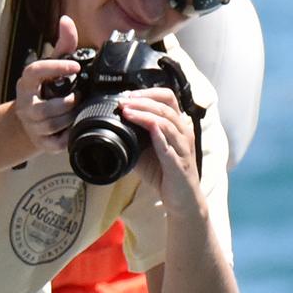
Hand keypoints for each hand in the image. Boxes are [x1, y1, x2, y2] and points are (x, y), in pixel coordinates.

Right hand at [12, 13, 82, 156]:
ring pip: (52, 124)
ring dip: (70, 118)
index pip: (35, 71)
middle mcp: (25, 104)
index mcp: (27, 82)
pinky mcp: (40, 142)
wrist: (30, 121)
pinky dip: (69, 135)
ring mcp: (30, 124)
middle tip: (78, 97)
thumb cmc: (46, 89)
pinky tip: (73, 126)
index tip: (74, 67)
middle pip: (45, 107)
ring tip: (77, 111)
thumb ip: (63, 44)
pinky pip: (57, 141)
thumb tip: (66, 20)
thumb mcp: (54, 65)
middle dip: (66, 102)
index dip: (55, 68)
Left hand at [120, 85, 203, 213]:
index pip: (167, 99)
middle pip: (167, 105)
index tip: (127, 95)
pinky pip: (170, 144)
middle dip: (143, 100)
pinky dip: (158, 133)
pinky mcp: (180, 161)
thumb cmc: (163, 173)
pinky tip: (148, 128)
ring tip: (127, 111)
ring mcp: (183, 145)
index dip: (148, 93)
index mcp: (176, 125)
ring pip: (167, 121)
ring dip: (146, 114)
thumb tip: (109, 127)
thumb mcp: (143, 151)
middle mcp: (183, 131)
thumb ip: (132, 137)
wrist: (181, 198)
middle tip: (124, 100)